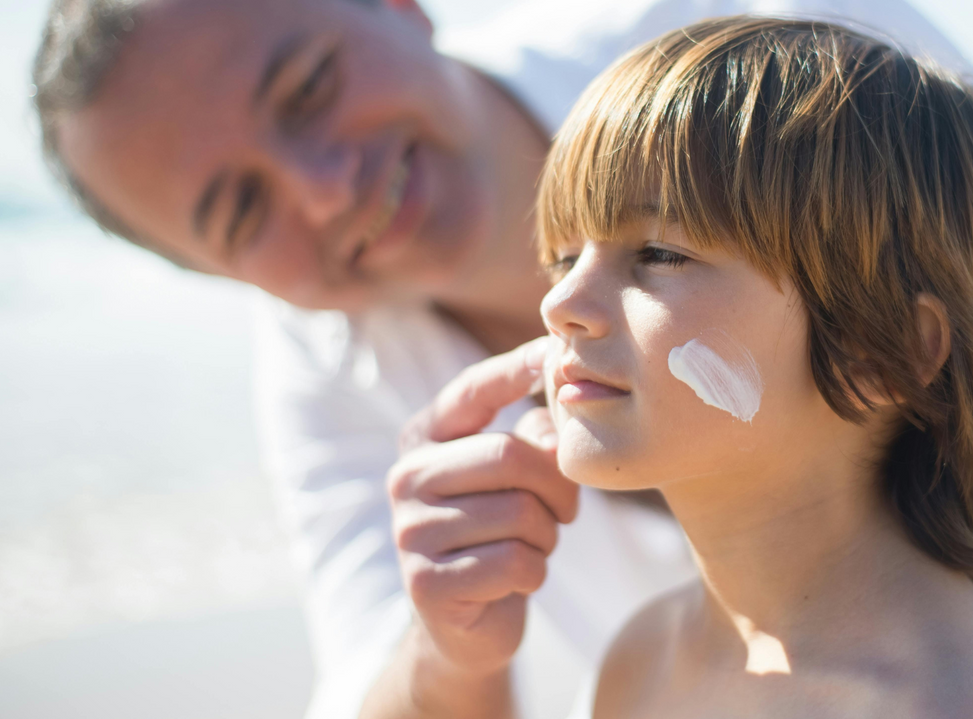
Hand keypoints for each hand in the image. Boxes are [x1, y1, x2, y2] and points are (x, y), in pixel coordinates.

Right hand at [386, 338, 578, 681]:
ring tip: (533, 546)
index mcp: (425, 439)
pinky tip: (517, 578)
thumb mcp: (518, 478)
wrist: (467, 623)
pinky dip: (535, 572)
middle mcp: (406, 477)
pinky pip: (514, 562)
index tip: (551, 350)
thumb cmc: (501, 533)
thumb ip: (536, 437)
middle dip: (556, 486)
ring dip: (547, 535)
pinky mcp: (425, 583)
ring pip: (520, 513)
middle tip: (565, 511)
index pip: (472, 390)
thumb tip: (558, 411)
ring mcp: (410, 531)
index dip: (514, 369)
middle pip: (510, 456)